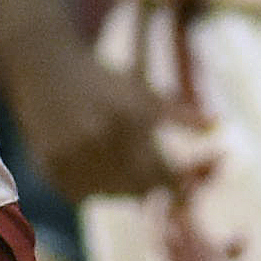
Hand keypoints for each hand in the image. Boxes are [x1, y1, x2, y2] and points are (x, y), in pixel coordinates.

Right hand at [10, 49, 182, 200]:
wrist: (44, 66)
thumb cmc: (101, 78)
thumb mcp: (142, 89)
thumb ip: (180, 112)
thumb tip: (216, 124)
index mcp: (129, 114)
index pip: (163, 170)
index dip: (180, 185)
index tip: (186, 192)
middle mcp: (101, 136)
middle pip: (139, 186)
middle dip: (152, 183)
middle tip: (156, 174)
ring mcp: (73, 154)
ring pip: (112, 193)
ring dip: (122, 186)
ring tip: (119, 160)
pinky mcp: (51, 167)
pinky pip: (82, 194)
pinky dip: (93, 187)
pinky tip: (93, 163)